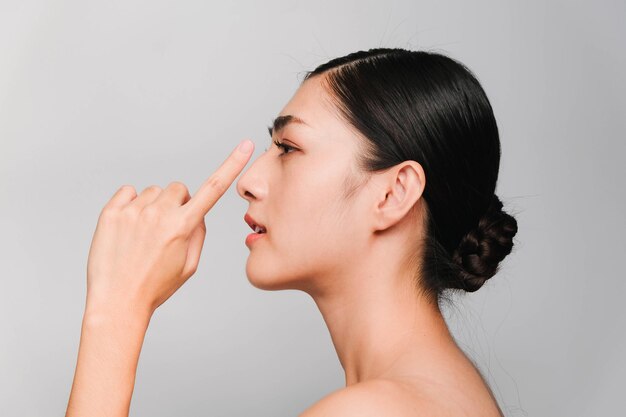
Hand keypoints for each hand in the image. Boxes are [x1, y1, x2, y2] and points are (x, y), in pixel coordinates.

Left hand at [85, 140, 254, 316]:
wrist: (117, 303)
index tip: (246, 145)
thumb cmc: (156, 287)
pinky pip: (128, 192)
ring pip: (153, 192)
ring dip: (153, 207)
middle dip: (178, 202)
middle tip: (167, 229)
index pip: (214, 188)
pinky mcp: (111, 212)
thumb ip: (198, 233)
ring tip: (143, 236)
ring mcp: (133, 211)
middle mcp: (159, 213)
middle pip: (178, 188)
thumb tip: (196, 212)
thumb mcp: (189, 265)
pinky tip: (128, 228)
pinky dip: (131, 204)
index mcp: (183, 226)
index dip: (232, 164)